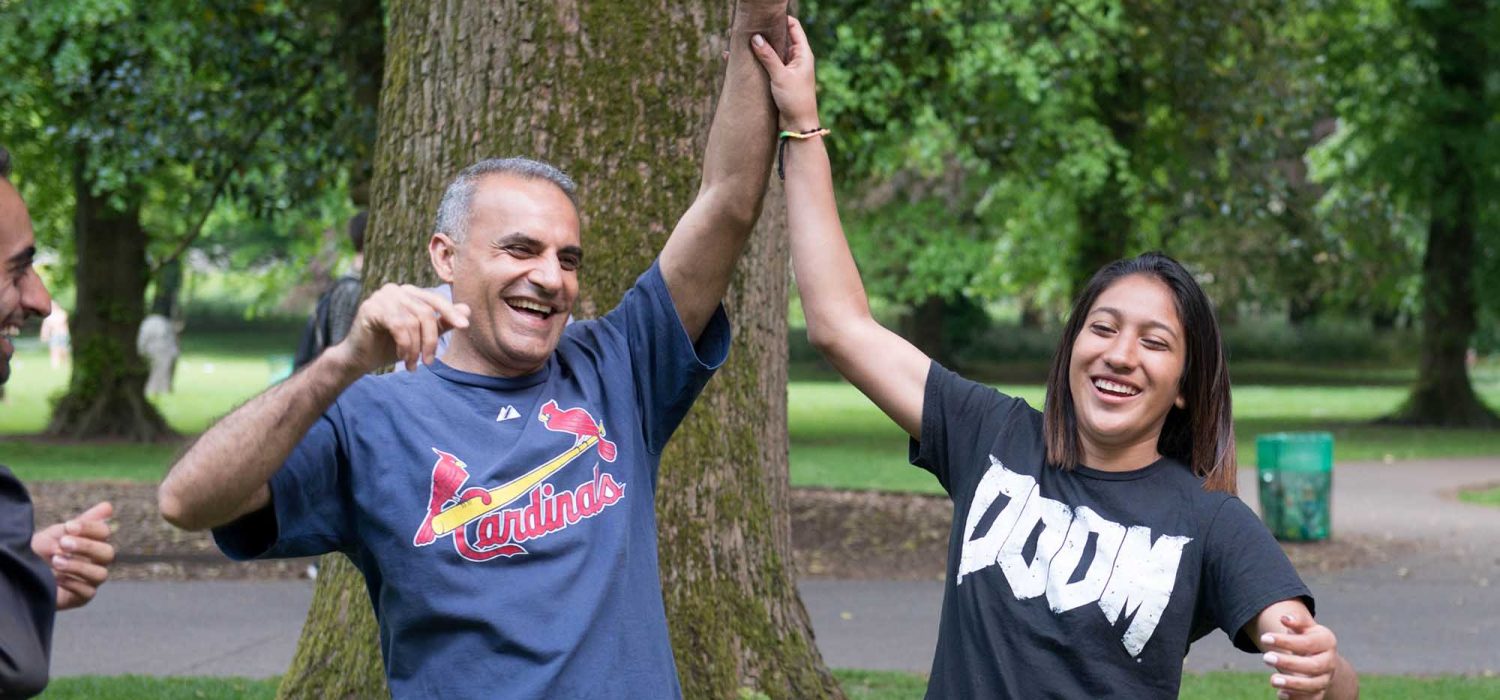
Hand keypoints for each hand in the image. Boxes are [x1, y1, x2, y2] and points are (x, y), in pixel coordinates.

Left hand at [31, 501, 114, 610]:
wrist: (23, 573)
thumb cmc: (42, 551)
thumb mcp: (57, 533)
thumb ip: (81, 522)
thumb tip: (108, 506)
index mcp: (93, 542)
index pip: (104, 533)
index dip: (90, 528)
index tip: (69, 527)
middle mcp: (97, 562)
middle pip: (108, 553)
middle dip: (86, 547)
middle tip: (64, 543)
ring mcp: (92, 580)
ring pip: (101, 574)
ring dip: (78, 566)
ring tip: (56, 561)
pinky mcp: (83, 597)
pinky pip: (87, 591)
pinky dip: (71, 582)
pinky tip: (55, 577)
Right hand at [333, 284, 469, 372]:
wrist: (359, 358)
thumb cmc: (391, 346)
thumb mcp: (421, 336)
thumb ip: (442, 323)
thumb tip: (467, 311)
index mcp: (409, 293)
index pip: (435, 300)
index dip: (451, 313)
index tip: (465, 327)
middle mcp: (396, 290)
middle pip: (426, 312)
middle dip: (431, 340)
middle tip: (429, 362)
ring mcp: (382, 296)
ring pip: (413, 321)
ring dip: (416, 348)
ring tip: (412, 364)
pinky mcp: (371, 308)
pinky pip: (399, 326)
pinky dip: (404, 345)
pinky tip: (401, 356)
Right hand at [750, 16, 819, 130]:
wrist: (798, 126)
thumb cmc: (795, 100)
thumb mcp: (780, 76)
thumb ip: (768, 57)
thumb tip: (755, 37)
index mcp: (803, 54)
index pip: (793, 27)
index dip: (781, 18)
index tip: (765, 15)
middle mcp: (796, 59)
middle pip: (780, 38)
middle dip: (765, 32)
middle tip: (749, 27)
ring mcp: (787, 69)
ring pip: (771, 52)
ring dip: (758, 47)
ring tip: (740, 40)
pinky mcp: (778, 79)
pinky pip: (766, 65)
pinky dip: (755, 61)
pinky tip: (739, 60)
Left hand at [1260, 614, 1340, 698]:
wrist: (1321, 657)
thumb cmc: (1307, 637)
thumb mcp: (1304, 626)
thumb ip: (1296, 621)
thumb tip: (1284, 618)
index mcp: (1327, 642)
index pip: (1307, 643)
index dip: (1285, 641)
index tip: (1264, 637)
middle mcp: (1329, 662)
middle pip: (1312, 666)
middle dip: (1288, 663)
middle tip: (1265, 658)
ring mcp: (1325, 679)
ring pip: (1313, 685)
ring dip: (1293, 684)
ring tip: (1273, 680)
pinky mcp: (1319, 692)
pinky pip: (1312, 699)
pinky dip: (1297, 698)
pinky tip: (1281, 694)